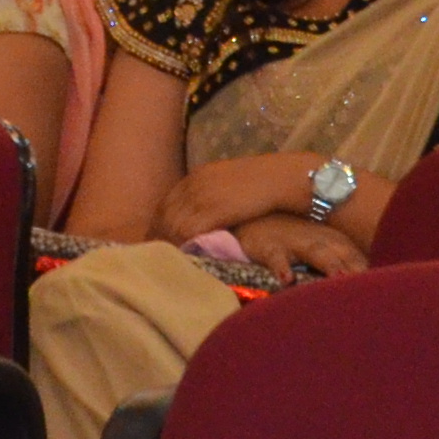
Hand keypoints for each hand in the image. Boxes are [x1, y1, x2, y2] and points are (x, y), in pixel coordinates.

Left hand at [162, 152, 334, 242]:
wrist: (283, 178)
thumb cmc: (265, 184)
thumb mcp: (233, 186)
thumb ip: (217, 198)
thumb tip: (208, 217)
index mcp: (198, 176)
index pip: (168, 202)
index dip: (160, 222)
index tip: (157, 239)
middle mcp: (195, 184)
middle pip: (164, 213)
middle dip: (158, 235)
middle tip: (155, 256)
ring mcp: (202, 195)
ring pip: (172, 224)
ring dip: (167, 243)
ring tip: (166, 262)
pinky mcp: (212, 209)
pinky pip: (187, 231)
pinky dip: (181, 245)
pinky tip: (182, 258)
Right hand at [227, 213, 364, 283]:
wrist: (255, 216)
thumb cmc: (294, 235)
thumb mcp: (321, 244)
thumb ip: (344, 260)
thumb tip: (371, 284)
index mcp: (335, 240)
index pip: (360, 257)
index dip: (375, 272)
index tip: (389, 291)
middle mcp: (320, 239)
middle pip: (344, 254)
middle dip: (358, 270)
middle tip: (374, 289)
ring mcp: (294, 241)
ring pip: (316, 252)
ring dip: (329, 264)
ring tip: (339, 278)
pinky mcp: (269, 246)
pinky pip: (276, 257)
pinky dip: (281, 267)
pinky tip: (286, 279)